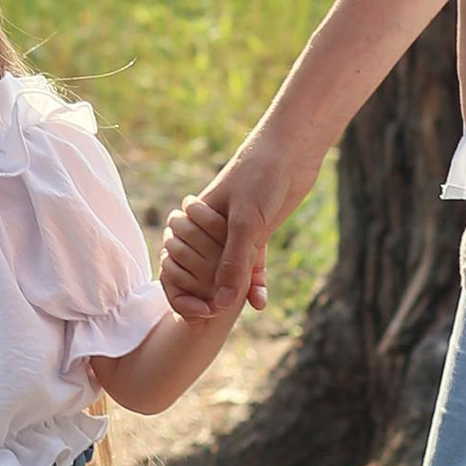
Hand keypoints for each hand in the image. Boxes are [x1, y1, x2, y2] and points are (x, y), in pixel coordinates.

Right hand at [160, 133, 306, 320]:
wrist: (290, 150)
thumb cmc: (260, 177)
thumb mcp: (246, 223)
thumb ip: (233, 264)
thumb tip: (220, 304)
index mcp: (196, 219)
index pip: (175, 259)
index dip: (180, 288)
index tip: (196, 312)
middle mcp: (211, 226)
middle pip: (200, 269)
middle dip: (204, 293)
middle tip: (210, 315)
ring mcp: (236, 230)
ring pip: (228, 269)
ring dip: (230, 291)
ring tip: (230, 314)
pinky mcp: (259, 231)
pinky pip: (253, 264)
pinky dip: (255, 283)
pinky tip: (259, 302)